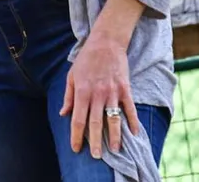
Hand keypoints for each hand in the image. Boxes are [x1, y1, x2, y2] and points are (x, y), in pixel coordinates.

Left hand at [60, 33, 141, 158]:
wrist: (106, 42)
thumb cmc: (86, 59)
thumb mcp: (71, 75)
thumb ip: (68, 96)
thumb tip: (64, 114)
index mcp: (81, 91)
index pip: (78, 119)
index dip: (76, 135)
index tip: (76, 148)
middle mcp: (97, 94)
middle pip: (95, 123)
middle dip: (95, 141)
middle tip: (96, 156)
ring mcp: (112, 92)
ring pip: (113, 119)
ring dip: (114, 136)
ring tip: (115, 150)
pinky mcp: (125, 89)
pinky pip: (130, 108)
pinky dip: (133, 121)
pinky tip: (134, 133)